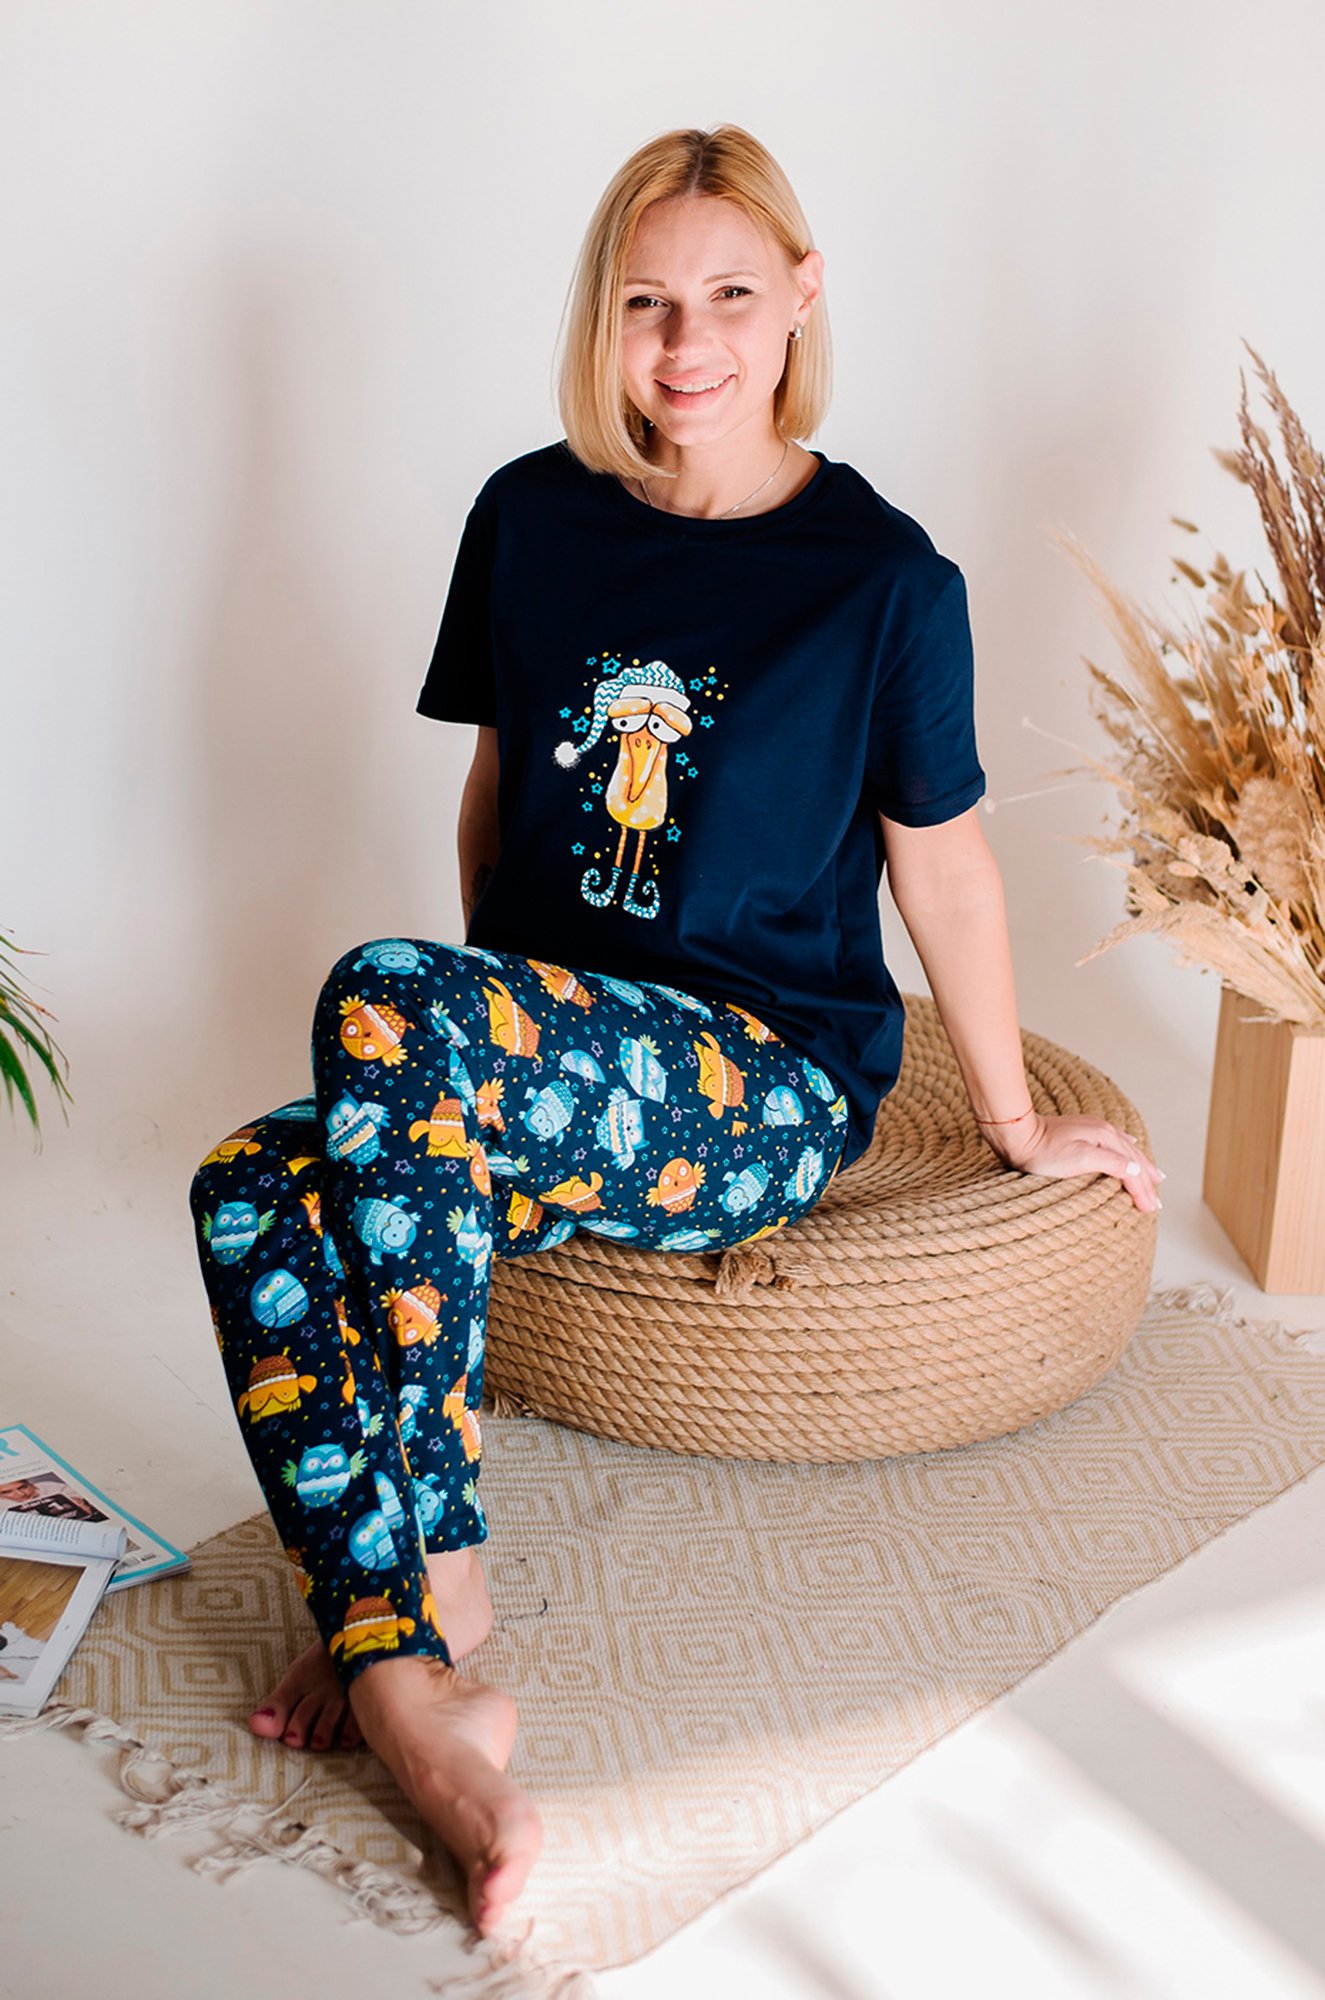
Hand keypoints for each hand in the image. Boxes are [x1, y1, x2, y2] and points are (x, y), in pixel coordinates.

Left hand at [984, 1111, 1163, 1212]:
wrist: (1017, 1134)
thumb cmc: (1044, 1151)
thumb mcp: (1080, 1159)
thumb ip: (1111, 1163)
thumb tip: (1138, 1169)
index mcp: (1106, 1138)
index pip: (1133, 1169)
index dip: (1143, 1190)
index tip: (1150, 1209)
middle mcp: (1104, 1131)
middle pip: (1134, 1158)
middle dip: (1148, 1180)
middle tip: (1157, 1202)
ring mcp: (1093, 1129)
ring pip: (1127, 1149)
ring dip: (1142, 1165)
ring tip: (1155, 1177)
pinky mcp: (1082, 1131)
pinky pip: (1115, 1142)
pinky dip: (1127, 1151)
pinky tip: (1130, 1147)